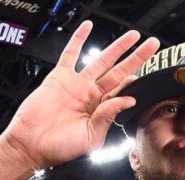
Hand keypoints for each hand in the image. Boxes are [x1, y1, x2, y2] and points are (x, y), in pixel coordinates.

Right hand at [3, 21, 159, 168]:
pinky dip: (79, 39)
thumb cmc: (60, 147)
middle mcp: (91, 96)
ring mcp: (77, 85)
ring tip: (133, 36)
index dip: (135, 82)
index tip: (148, 72)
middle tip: (151, 46)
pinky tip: (88, 26)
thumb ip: (108, 116)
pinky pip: (71, 54)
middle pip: (119, 72)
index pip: (122, 92)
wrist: (32, 144)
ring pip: (101, 60)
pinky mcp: (60, 77)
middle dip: (136, 58)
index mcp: (101, 112)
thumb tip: (127, 100)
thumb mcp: (91, 136)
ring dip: (117, 47)